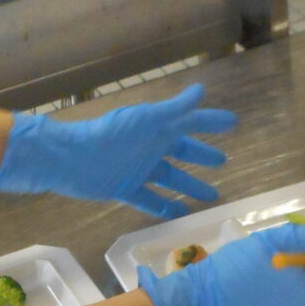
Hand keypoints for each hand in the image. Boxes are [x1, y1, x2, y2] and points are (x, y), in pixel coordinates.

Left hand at [0, 82, 238, 218]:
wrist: (71, 159)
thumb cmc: (109, 135)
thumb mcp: (146, 120)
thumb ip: (175, 109)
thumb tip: (201, 90)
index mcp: (157, 127)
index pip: (191, 122)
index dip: (211, 121)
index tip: (234, 122)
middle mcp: (150, 147)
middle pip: (182, 150)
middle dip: (202, 154)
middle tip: (223, 161)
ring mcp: (138, 169)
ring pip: (171, 178)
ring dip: (190, 185)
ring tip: (212, 195)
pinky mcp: (125, 188)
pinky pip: (150, 200)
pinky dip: (165, 207)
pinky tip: (180, 215)